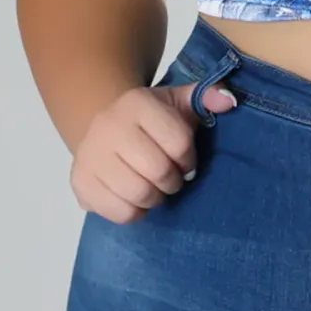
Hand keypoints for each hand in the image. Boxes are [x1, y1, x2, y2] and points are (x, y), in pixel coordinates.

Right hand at [70, 80, 237, 224]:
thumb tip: (229, 101)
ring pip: (139, 194)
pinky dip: (136, 212)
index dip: (189, 158)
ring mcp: (90, 156)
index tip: (186, 160)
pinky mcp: (80, 184)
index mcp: (137, 103)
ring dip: (156, 197)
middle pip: (158, 171)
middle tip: (172, 178)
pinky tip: (136, 198)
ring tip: (155, 188)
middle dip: (173, 181)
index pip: (178, 142)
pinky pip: (120, 212)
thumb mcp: (179, 102)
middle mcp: (109, 126)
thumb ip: (206, 98)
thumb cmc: (152, 121)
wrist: (104, 130)